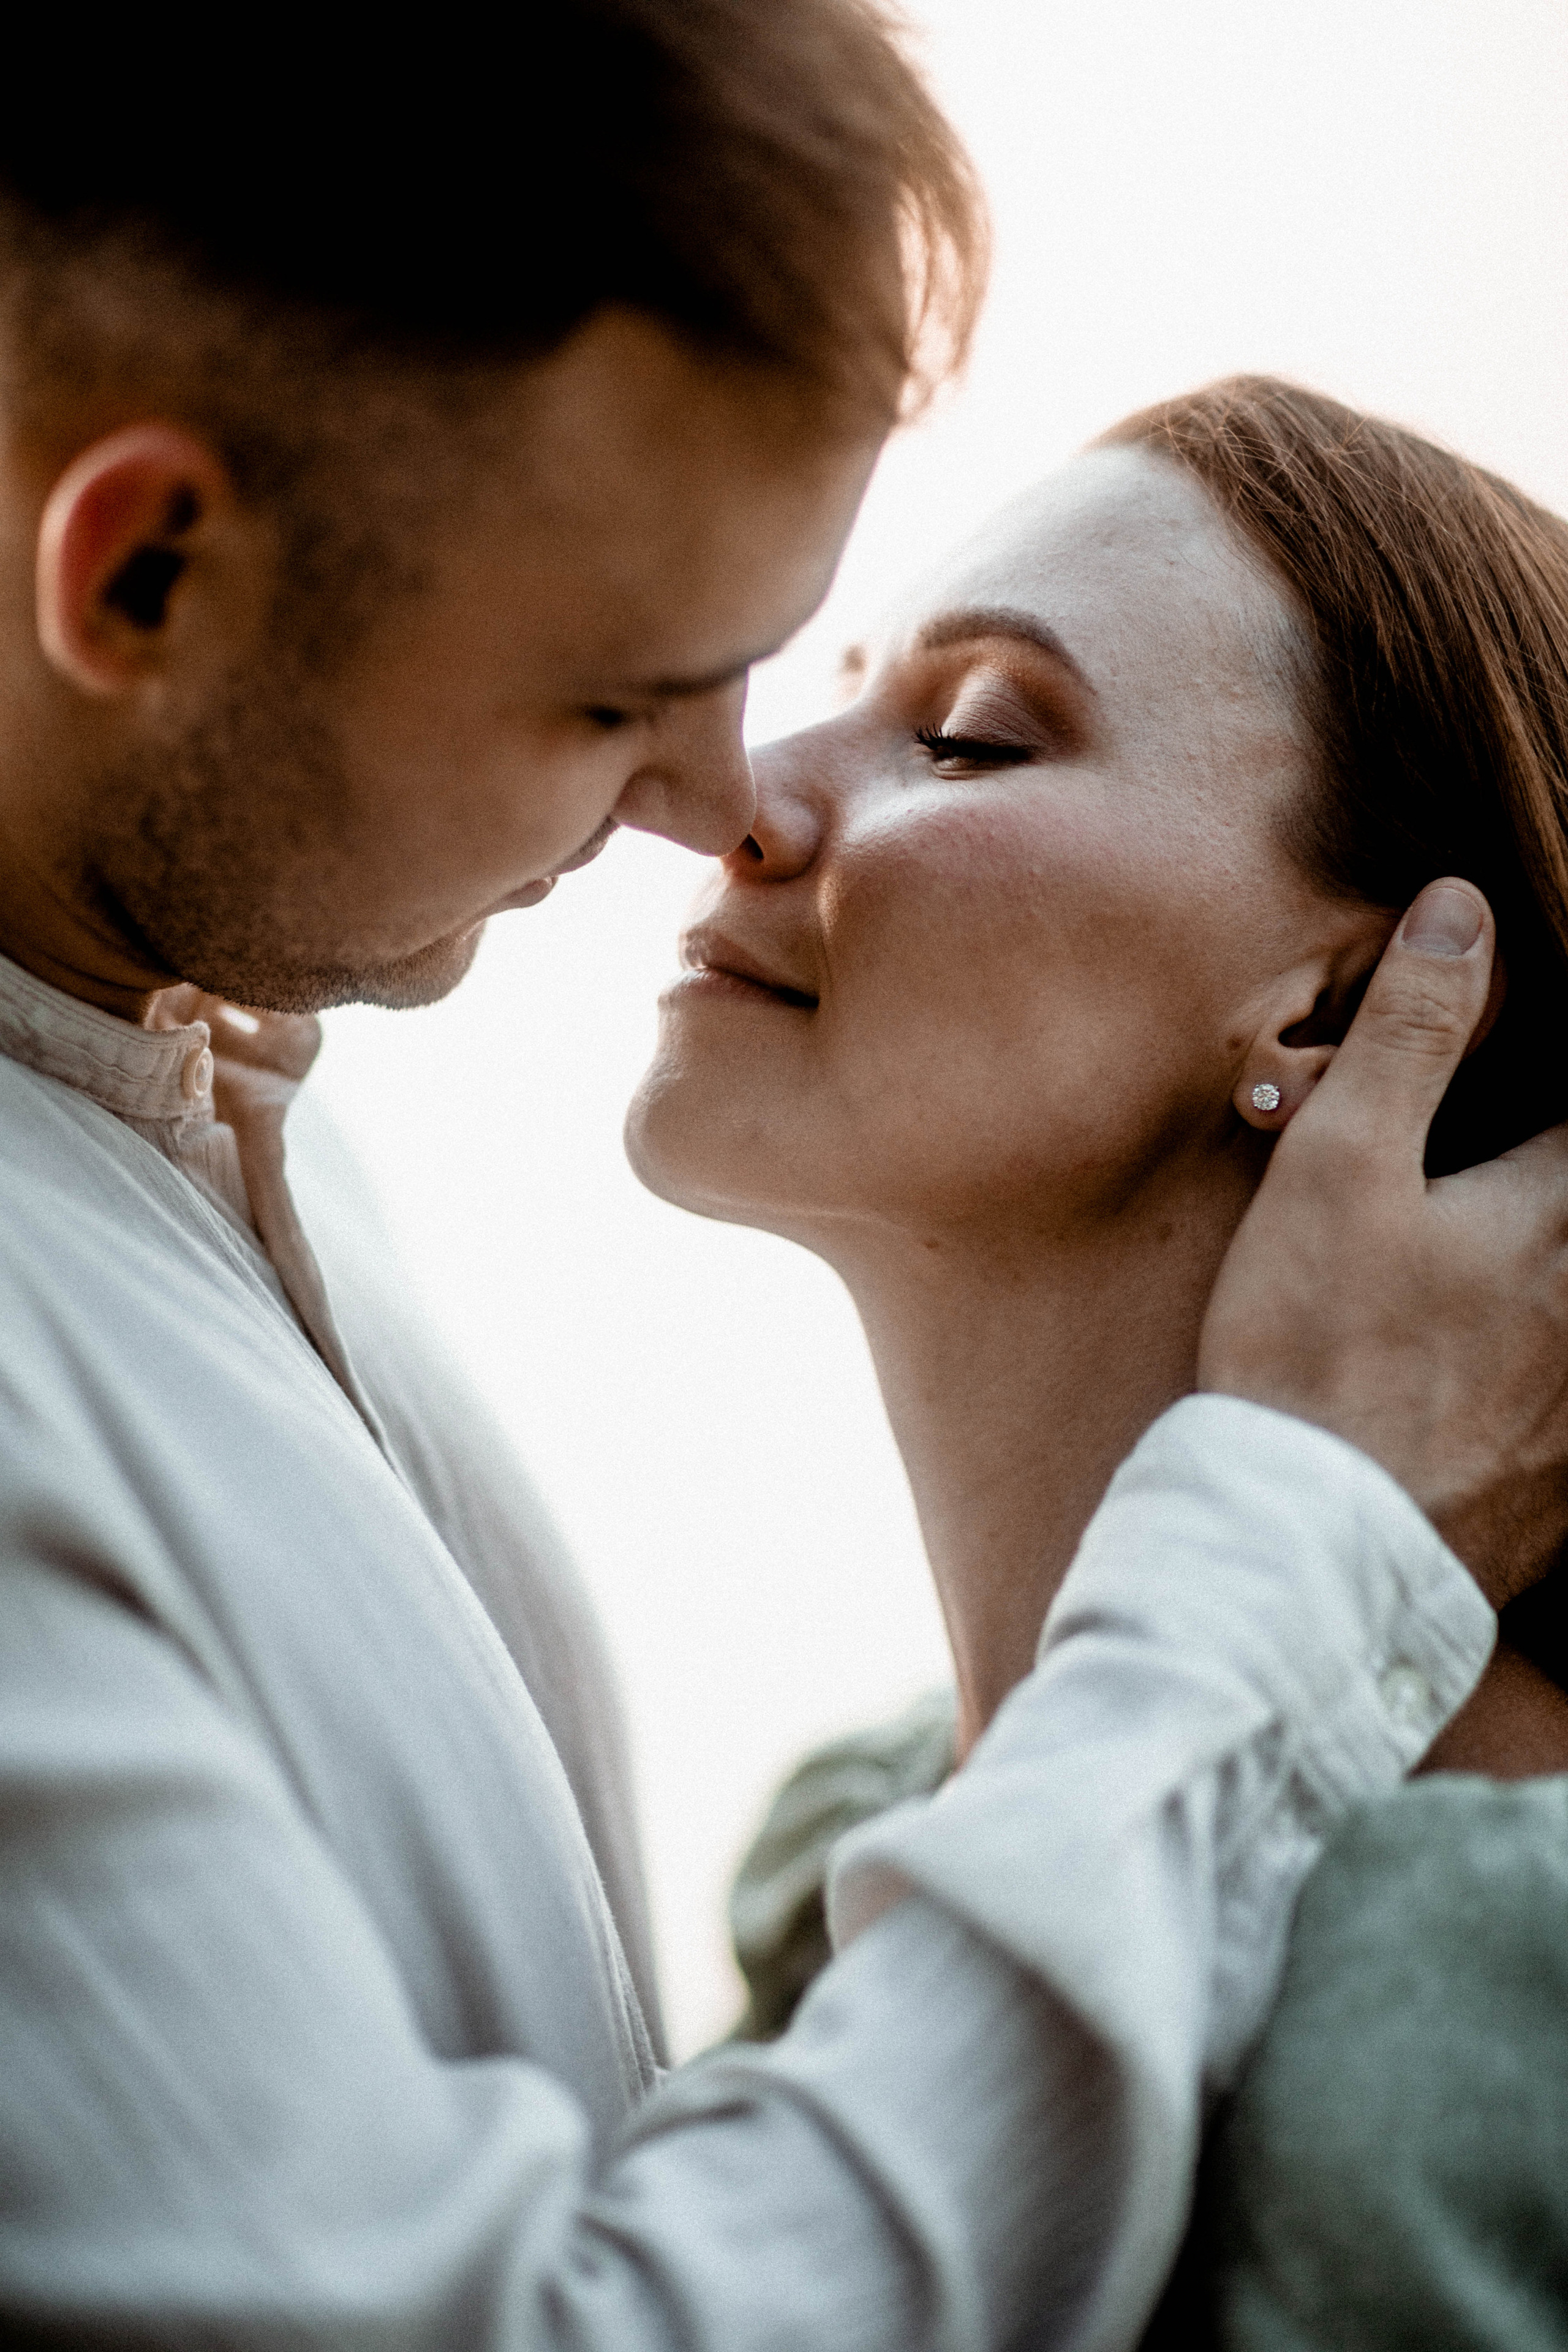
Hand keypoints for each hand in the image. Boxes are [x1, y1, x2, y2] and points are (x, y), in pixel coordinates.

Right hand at [1199, 878, 1567, 1609]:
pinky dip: (1529, 1365)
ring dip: (1524, 1275)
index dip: (1548, 1062)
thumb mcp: (1337, 1171)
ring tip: (1464, 1272)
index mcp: (1559, 1216)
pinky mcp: (1564, 1482)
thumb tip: (1463, 911)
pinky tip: (1469, 1367)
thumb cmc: (1313, 1357)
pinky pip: (1562, 1401)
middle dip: (1523, 1173)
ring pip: (1563, 1305)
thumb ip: (1409, 1035)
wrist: (1306, 1558)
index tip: (1520, 1058)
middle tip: (1476, 1185)